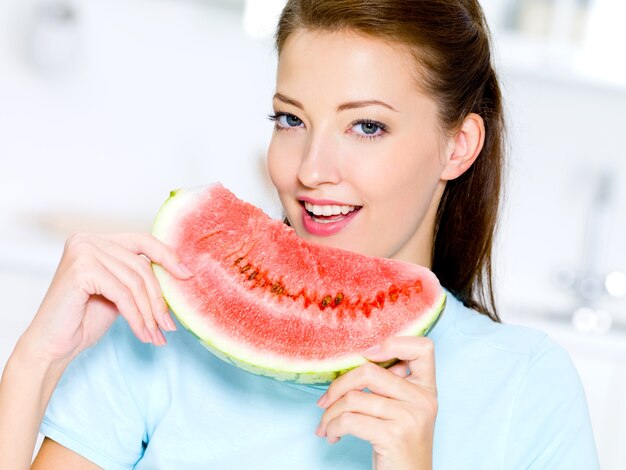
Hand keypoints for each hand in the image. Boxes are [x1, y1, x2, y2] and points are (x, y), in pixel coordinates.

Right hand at [19, 232, 191, 364]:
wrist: (52, 345)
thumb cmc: (84, 319)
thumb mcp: (121, 292)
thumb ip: (140, 277)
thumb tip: (182, 272)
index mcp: (98, 240)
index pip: (143, 241)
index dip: (168, 257)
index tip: (187, 276)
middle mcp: (87, 239)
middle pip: (141, 266)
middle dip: (158, 298)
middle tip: (169, 325)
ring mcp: (82, 251)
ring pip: (135, 281)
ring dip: (149, 313)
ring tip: (157, 335)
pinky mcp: (80, 269)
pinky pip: (122, 294)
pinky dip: (136, 316)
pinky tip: (142, 333)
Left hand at [316, 337, 437, 469]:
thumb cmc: (399, 446)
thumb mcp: (404, 410)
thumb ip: (392, 385)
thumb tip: (355, 360)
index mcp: (427, 389)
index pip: (423, 347)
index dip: (394, 342)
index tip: (367, 356)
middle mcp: (423, 400)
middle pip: (369, 371)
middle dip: (338, 386)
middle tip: (325, 401)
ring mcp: (409, 417)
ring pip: (353, 398)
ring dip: (329, 414)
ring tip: (326, 425)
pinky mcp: (393, 435)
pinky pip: (348, 420)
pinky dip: (332, 427)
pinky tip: (332, 435)